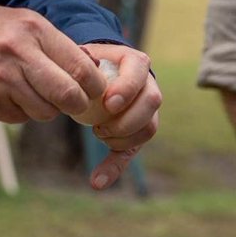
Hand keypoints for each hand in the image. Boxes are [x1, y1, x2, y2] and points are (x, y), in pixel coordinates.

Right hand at [0, 5, 109, 124]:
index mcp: (31, 27)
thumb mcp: (12, 21)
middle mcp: (19, 51)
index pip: (81, 66)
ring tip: (28, 93)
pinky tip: (2, 95)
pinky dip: (17, 112)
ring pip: (44, 112)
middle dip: (76, 105)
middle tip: (73, 104)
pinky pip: (17, 118)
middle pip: (69, 95)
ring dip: (43, 109)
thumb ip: (46, 42)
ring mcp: (1, 78)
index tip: (95, 92)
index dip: (94, 85)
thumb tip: (85, 68)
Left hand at [81, 43, 161, 191]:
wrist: (97, 72)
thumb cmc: (89, 63)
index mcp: (135, 63)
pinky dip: (114, 168)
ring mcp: (147, 111)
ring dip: (123, 138)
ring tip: (98, 134)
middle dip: (126, 119)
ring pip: (149, 128)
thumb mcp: (86, 55)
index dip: (127, 90)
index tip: (108, 103)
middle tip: (100, 125)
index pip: (139, 74)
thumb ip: (84, 59)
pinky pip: (131, 152)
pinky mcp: (136, 132)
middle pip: (151, 103)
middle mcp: (148, 85)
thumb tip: (84, 59)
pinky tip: (97, 181)